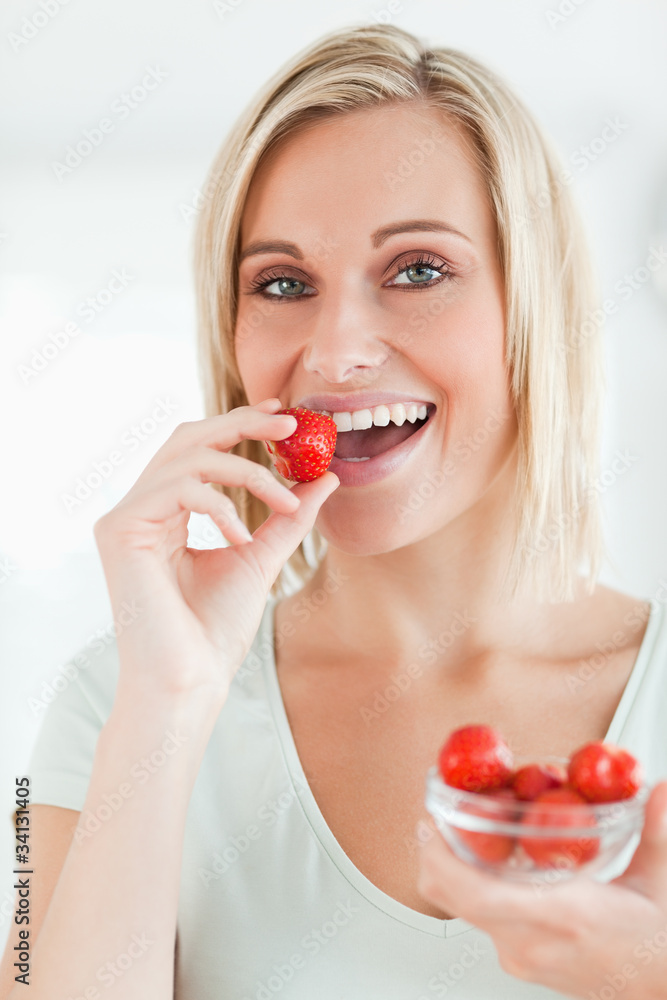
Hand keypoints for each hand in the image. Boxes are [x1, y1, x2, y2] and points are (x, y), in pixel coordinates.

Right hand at [93, 398, 338, 703]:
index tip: (286, 417)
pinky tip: (243, 536)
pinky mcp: (120, 529)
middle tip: (293, 425)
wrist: (190, 680)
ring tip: (285, 503)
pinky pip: (179, 488)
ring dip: (248, 472)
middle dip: (243, 423)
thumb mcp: (261, 558)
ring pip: (188, 456)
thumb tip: (326, 476)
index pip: (200, 448)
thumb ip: (288, 517)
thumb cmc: (216, 629)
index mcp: (165, 511)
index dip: (240, 423)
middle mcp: (139, 508)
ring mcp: (124, 517)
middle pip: (188, 436)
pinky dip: (222, 505)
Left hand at [416, 781, 666, 998]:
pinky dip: (475, 887)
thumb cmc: (658, 947)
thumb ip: (658, 829)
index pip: (469, 889)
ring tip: (467, 832)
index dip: (438, 851)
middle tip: (440, 814)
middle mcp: (528, 941)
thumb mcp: (660, 883)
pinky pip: (480, 919)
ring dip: (454, 868)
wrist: (663, 991)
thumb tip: (660, 787)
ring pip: (461, 907)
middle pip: (449, 895)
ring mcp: (520, 956)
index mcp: (558, 915)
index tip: (431, 817)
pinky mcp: (521, 961)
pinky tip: (497, 864)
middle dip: (436, 850)